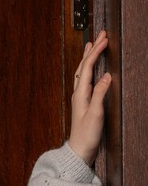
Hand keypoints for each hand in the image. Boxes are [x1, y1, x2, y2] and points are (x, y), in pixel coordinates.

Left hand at [68, 30, 111, 164]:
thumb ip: (100, 94)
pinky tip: (92, 69)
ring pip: (83, 72)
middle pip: (83, 66)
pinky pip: (85, 80)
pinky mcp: (83, 103)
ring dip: (88, 57)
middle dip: (92, 49)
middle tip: (100, 35)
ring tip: (92, 45)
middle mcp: (78, 93)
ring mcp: (80, 98)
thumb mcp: (96, 114)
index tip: (105, 39)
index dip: (96, 52)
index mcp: (80, 93)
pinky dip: (88, 69)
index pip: (87, 67)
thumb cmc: (87, 135)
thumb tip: (107, 76)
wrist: (80, 150)